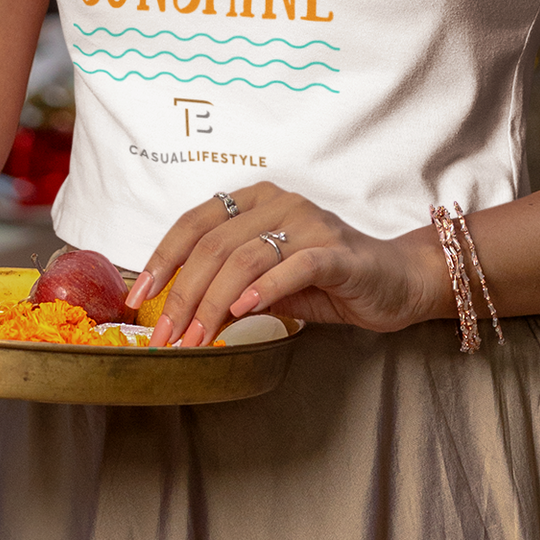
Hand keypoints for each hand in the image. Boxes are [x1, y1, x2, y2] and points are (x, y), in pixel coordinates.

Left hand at [129, 181, 446, 345]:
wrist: (398, 281)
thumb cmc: (329, 281)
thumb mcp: (271, 285)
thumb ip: (232, 289)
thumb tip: (181, 317)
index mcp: (256, 201)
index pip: (195, 223)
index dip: (163, 259)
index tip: (141, 297)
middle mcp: (280, 202)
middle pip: (214, 245)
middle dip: (183, 294)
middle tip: (168, 335)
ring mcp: (310, 222)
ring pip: (245, 257)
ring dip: (213, 302)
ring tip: (198, 338)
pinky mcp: (337, 251)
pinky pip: (293, 265)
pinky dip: (263, 288)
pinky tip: (242, 311)